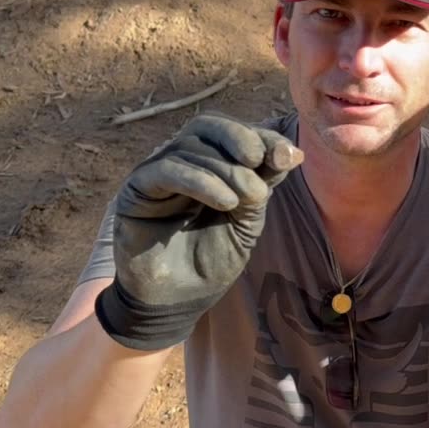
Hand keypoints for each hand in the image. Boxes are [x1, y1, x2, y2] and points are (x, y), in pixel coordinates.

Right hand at [95, 113, 302, 349]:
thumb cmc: (211, 261)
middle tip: (259, 161)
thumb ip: (262, 186)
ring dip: (226, 169)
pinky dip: (200, 180)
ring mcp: (157, 172)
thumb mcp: (247, 221)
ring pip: (190, 147)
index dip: (261, 137)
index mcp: (211, 164)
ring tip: (247, 199)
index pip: (234, 133)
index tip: (286, 156)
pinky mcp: (137, 189)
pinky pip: (166, 169)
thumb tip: (291, 152)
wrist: (179, 301)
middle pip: (208, 126)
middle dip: (240, 138)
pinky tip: (225, 202)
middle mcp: (183, 161)